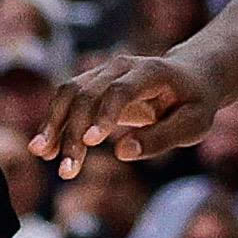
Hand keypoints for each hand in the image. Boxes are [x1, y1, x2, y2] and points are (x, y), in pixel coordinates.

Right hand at [32, 53, 218, 180]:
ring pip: (69, 93)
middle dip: (73, 132)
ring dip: (54, 126)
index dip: (104, 114)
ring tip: (43, 156)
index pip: (120, 90)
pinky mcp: (91, 83)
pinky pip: (65, 99)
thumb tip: (122, 153)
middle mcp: (121, 66)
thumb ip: (161, 137)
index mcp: (151, 72)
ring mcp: (102, 72)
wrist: (189, 76)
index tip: (91, 142)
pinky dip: (53, 123)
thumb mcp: (193, 125)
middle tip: (67, 171)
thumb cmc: (193, 104)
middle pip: (87, 94)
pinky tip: (44, 149)